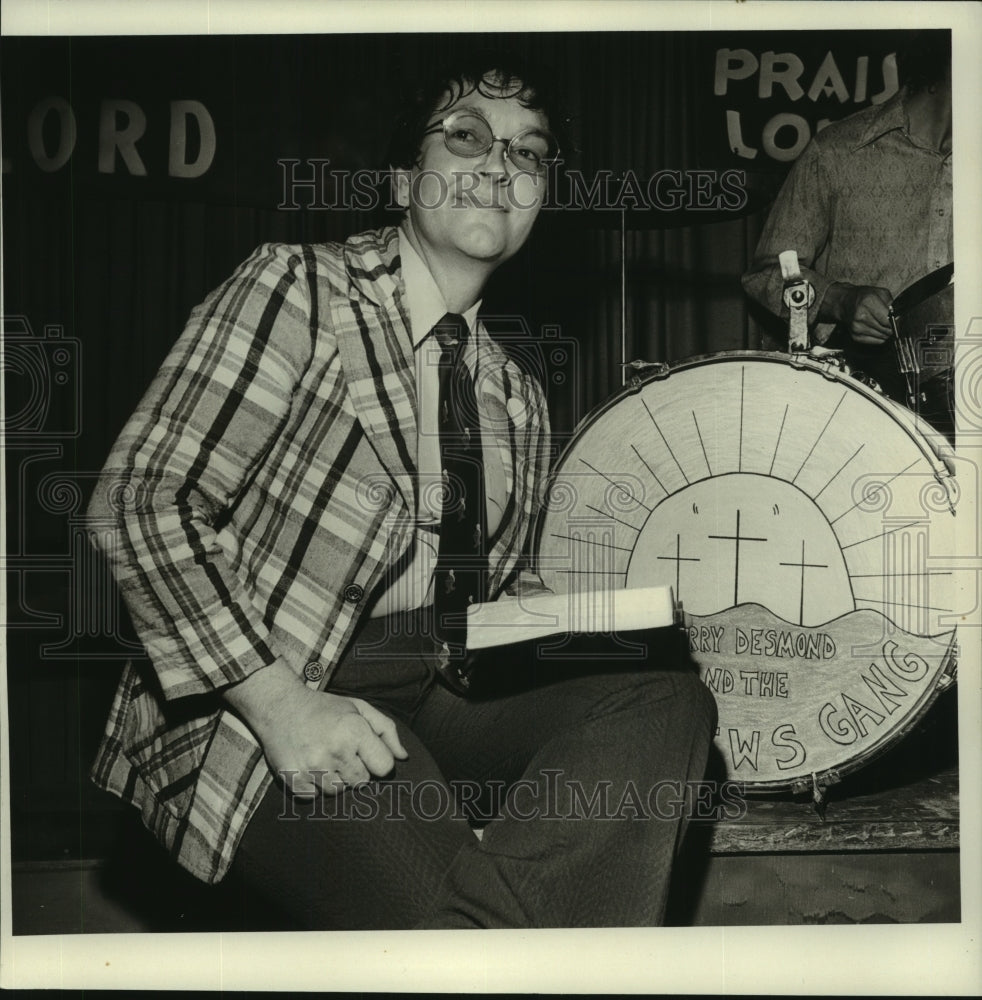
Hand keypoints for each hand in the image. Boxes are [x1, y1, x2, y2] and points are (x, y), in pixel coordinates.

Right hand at [223, 660, 407, 796]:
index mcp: (354, 731)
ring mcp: (312, 768)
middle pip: (362, 782)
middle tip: (340, 750)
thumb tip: (403, 758)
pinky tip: (308, 764)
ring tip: (323, 756)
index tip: (366, 752)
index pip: (384, 767)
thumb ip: (386, 730)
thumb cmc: (325, 708)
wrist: (279, 706)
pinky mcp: (293, 780)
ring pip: (338, 791)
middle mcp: (334, 751)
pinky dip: (313, 785)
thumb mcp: (359, 708)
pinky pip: (315, 797)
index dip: (377, 760)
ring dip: (334, 778)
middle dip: (355, 769)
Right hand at [822, 283, 893, 344]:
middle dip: (892, 327)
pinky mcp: (855, 336)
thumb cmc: (864, 297)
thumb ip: (892, 303)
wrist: (845, 303)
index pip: (888, 319)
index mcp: (868, 302)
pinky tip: (879, 330)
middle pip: (885, 329)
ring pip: (881, 336)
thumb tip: (900, 316)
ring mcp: (857, 327)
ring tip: (885, 326)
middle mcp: (861, 316)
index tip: (899, 320)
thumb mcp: (880, 293)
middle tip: (893, 323)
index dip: (896, 321)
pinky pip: (875, 341)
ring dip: (886, 333)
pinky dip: (880, 337)